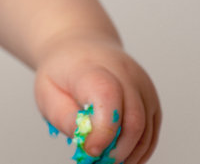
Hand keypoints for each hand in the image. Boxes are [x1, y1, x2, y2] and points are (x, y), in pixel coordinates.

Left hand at [34, 36, 160, 163]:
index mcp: (94, 68)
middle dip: (117, 150)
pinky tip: (122, 157)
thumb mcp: (47, 92)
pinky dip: (139, 151)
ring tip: (107, 161)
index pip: (108, 96)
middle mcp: (125, 74)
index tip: (91, 150)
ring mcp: (143, 86)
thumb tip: (88, 142)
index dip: (103, 130)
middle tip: (98, 162)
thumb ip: (64, 117)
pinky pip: (151, 132)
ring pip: (146, 130)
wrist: (80, 48)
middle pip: (133, 119)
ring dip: (129, 154)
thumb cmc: (62, 72)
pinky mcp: (151, 99)